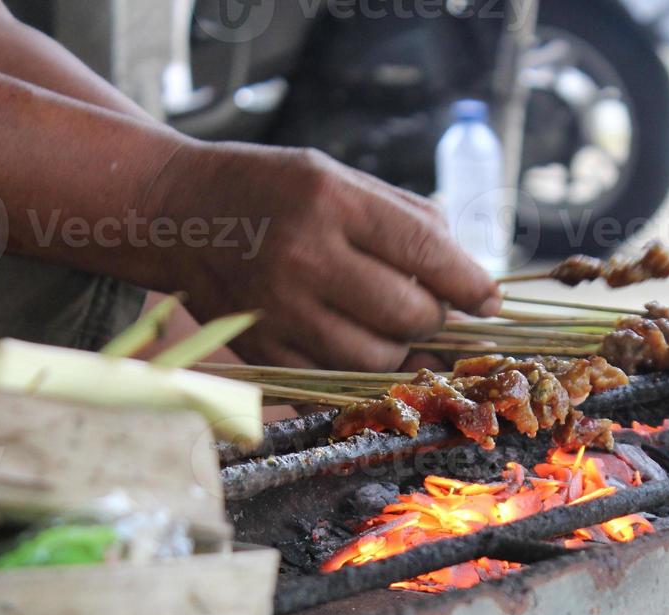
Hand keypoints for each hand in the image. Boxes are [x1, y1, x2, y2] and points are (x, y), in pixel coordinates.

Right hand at [147, 141, 500, 371]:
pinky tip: (359, 346)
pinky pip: (334, 382)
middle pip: (409, 314)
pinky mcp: (261, 349)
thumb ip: (407, 222)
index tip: (489, 300)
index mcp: (332, 200)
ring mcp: (279, 308)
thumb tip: (471, 280)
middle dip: (434, 317)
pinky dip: (360, 373)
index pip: (427, 252)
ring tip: (393, 327)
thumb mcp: (340, 178)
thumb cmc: (275, 191)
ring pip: (378, 360)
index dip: (471, 284)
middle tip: (429, 308)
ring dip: (401, 351)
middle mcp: (304, 255)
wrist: (179, 212)